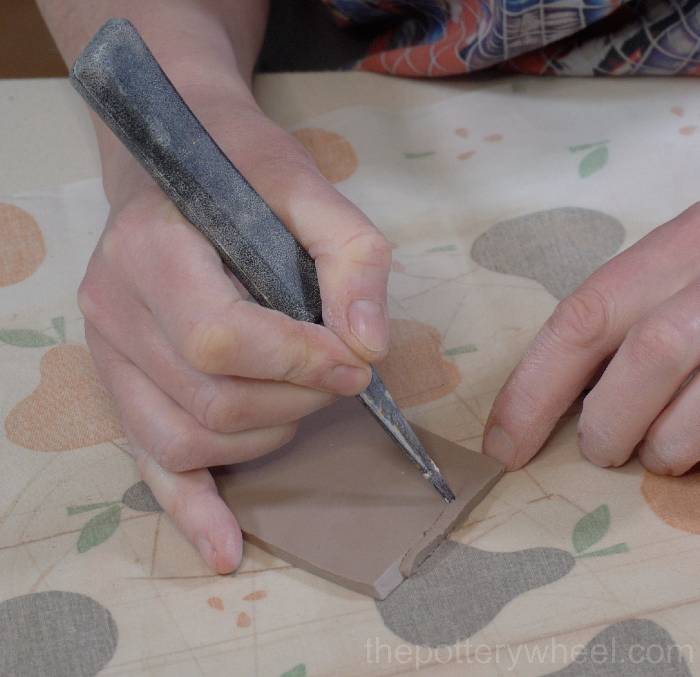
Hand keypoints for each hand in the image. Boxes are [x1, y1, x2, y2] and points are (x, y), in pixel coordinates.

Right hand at [80, 92, 391, 572]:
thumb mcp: (308, 188)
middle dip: (295, 404)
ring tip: (301, 401)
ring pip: (185, 441)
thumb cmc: (241, 171)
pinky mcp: (122, 384)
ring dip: (265, 438)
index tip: (354, 362)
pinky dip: (191, 510)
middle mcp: (116, 309)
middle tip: (339, 376)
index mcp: (154, 251)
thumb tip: (368, 346)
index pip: (221, 340)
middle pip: (211, 401)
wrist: (174, 165)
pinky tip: (227, 548)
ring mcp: (110, 354)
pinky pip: (149, 463)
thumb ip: (350, 257)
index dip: (299, 364)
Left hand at [484, 203, 699, 475]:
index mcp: (678, 247)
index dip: (532, 391)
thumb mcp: (679, 263)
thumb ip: (629, 314)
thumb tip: (568, 398)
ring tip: (659, 451)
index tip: (501, 448)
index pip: (583, 318)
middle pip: (650, 355)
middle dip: (609, 423)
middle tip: (600, 448)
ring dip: (667, 447)